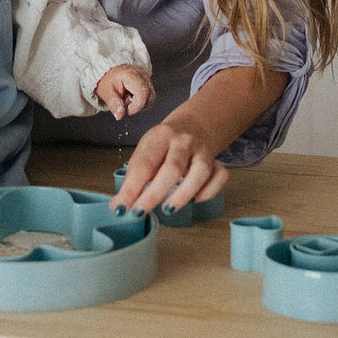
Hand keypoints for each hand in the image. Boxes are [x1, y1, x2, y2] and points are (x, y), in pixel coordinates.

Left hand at [94, 65, 154, 119]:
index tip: (128, 111)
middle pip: (150, 96)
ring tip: (128, 98)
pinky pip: (150, 97)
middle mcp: (142, 76)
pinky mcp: (148, 83)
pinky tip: (132, 98)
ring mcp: (147, 79)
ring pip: (151, 98)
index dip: (138, 105)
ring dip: (140, 103)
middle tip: (126, 102)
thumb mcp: (106, 92)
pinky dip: (142, 101)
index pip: (143, 91)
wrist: (110, 72)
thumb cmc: (108, 80)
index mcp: (131, 75)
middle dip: (139, 105)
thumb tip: (120, 116)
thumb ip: (114, 104)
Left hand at [113, 118, 227, 216]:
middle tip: (139, 212)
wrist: (194, 124)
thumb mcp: (145, 151)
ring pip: (200, 172)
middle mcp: (183, 141)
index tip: (120, 207)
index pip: (145, 163)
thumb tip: (118, 206)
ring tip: (167, 209)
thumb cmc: (164, 145)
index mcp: (160, 136)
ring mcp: (202, 151)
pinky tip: (194, 200)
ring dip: (183, 194)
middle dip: (154, 193)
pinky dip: (208, 192)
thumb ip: (133, 177)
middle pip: (172, 168)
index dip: (131, 188)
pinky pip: (219, 177)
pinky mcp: (217, 161)